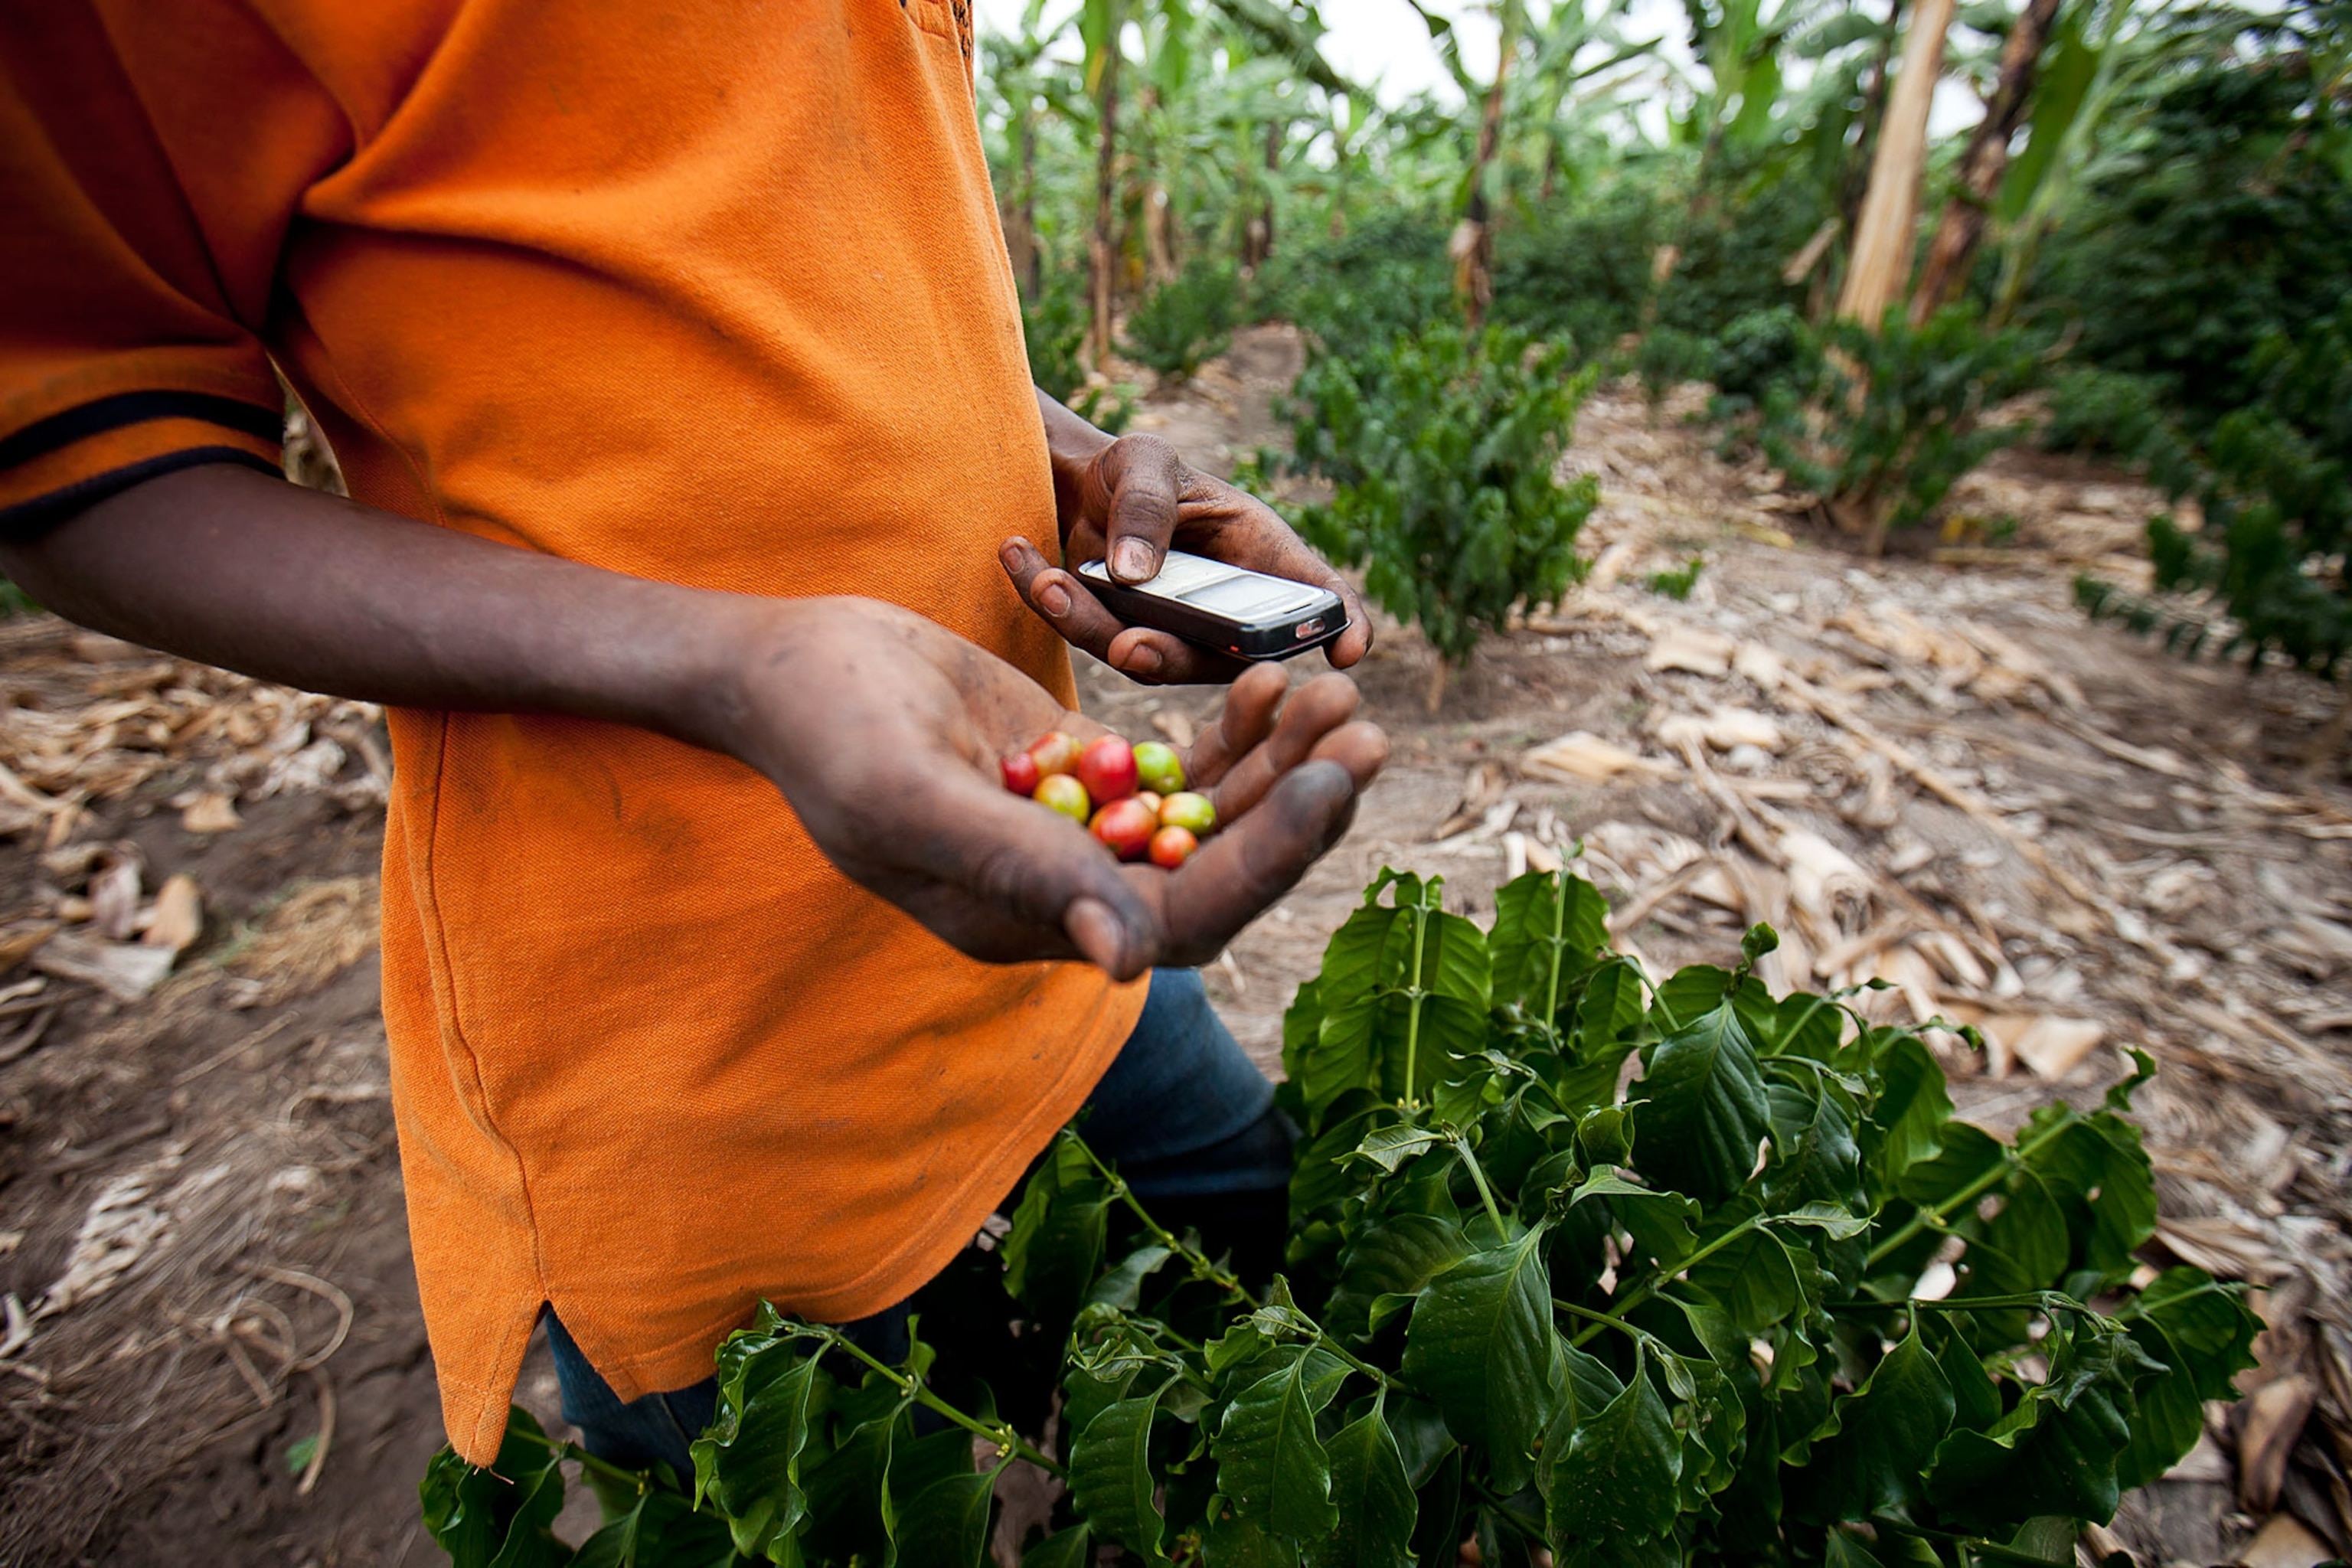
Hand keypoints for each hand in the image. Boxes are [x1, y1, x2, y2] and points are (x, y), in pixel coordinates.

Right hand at [732, 597, 1386, 976]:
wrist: (791, 666)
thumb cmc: (830, 731)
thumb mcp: (914, 798)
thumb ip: (1020, 871)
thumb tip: (1128, 964)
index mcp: (1025, 928)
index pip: (1177, 919)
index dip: (1263, 860)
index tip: (1332, 784)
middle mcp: (1064, 896)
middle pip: (1213, 870)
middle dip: (1295, 807)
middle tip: (1365, 733)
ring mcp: (1076, 835)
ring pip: (1207, 816)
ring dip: (1278, 763)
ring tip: (1342, 696)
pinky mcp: (1081, 777)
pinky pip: (1177, 769)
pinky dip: (1231, 732)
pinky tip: (1275, 681)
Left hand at [1002, 409, 1372, 684]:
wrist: (1072, 485)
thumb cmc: (1132, 468)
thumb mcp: (1144, 464)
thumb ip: (1144, 509)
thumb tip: (1136, 573)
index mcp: (1261, 556)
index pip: (1318, 595)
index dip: (1343, 625)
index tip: (1347, 653)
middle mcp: (1227, 610)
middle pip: (1222, 655)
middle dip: (1170, 656)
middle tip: (1128, 646)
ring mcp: (1175, 634)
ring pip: (1144, 655)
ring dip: (1089, 624)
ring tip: (1046, 579)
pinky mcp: (1120, 639)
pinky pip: (1089, 636)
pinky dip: (1050, 604)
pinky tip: (1019, 557)